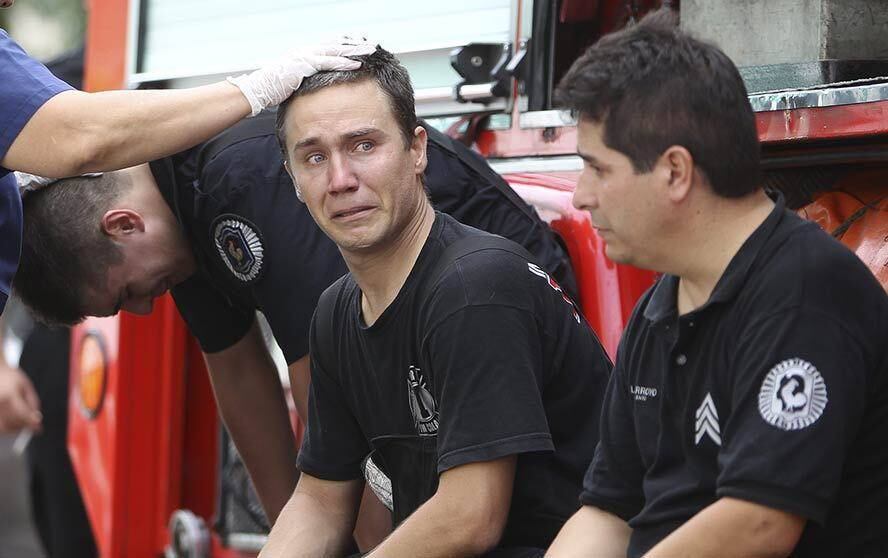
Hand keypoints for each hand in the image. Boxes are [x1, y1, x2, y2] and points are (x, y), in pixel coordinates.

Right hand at [0, 362, 41, 431]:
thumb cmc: (9, 376)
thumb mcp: (26, 385)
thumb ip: (32, 403)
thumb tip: (36, 418)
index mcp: (9, 396)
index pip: (23, 416)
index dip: (33, 425)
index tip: (39, 429)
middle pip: (11, 425)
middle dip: (22, 427)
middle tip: (30, 424)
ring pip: (2, 428)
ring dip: (13, 429)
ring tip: (19, 421)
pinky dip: (4, 426)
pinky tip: (10, 421)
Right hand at [228, 40, 376, 115]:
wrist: (257, 90)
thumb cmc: (272, 89)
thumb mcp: (292, 82)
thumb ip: (304, 80)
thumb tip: (315, 88)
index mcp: (303, 54)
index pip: (329, 47)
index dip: (345, 47)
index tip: (359, 47)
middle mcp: (305, 51)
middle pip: (335, 45)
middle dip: (354, 45)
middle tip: (371, 45)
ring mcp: (305, 56)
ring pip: (335, 50)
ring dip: (354, 51)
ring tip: (370, 50)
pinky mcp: (304, 64)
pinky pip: (328, 62)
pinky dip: (344, 62)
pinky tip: (357, 63)